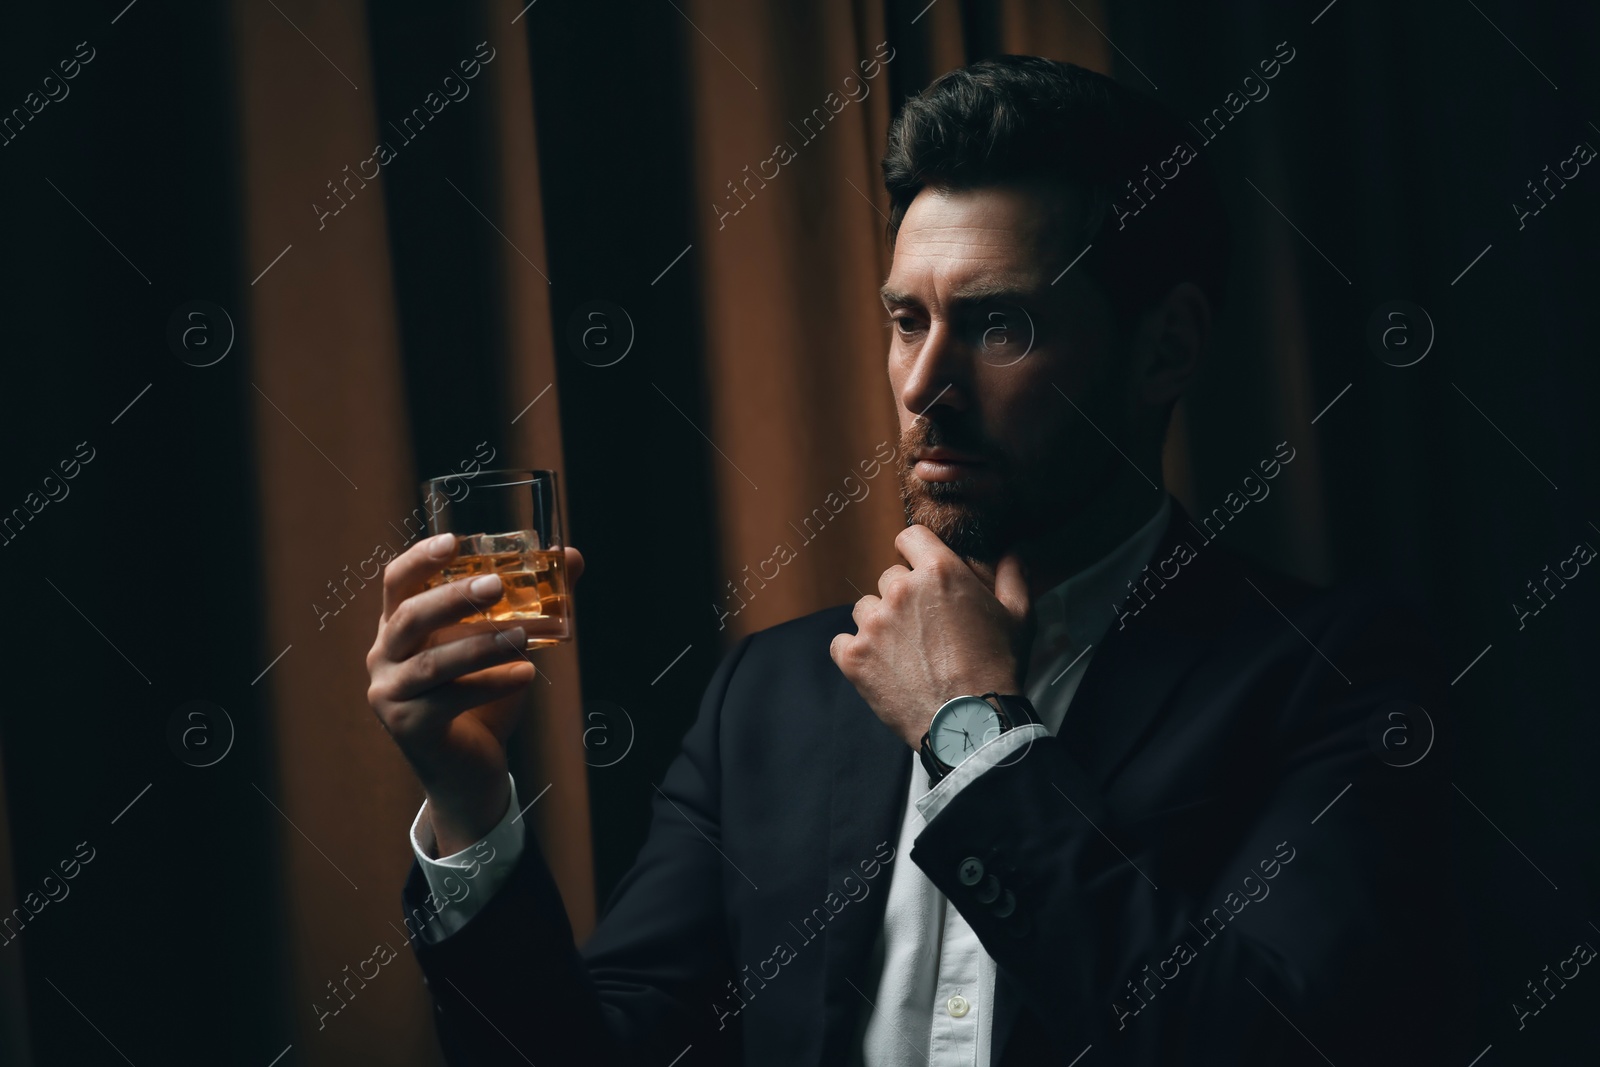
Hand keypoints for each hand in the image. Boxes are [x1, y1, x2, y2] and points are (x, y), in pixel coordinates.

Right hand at [365, 533, 584, 855]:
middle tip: (497, 585)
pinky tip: (525, 675)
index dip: (421, 559)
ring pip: (433, 664)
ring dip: (480, 645)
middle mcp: (383, 657)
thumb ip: (531, 603)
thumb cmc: (482, 699)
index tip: (455, 541)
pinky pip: (451, 700)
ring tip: (522, 636)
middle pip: (410, 617)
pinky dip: (492, 684)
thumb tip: (573, 558)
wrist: (469, 772)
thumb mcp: (504, 646)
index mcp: (399, 629)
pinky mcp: (410, 728)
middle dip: (454, 597)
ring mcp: (390, 695)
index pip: (397, 583)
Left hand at [829, 525, 1031, 749]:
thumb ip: (1013, 578)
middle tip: (924, 627)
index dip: (915, 550)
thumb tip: (1013, 554)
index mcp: (938, 572)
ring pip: (866, 608)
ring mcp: (873, 624)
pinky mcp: (853, 656)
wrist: (969, 722)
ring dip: (880, 623)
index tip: (919, 567)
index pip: (910, 537)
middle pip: (889, 578)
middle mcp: (901, 590)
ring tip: (905, 652)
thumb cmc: (996, 669)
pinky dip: (857, 652)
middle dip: (904, 596)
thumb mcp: (1018, 618)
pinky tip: (881, 667)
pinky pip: (843, 641)